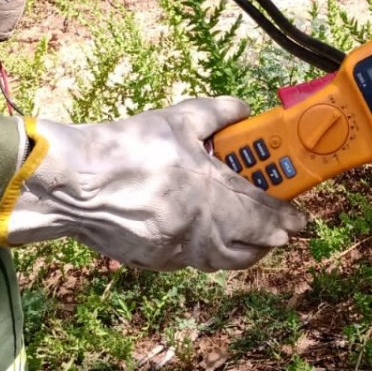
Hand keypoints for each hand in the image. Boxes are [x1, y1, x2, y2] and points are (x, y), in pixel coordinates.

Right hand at [0, 98, 307, 271]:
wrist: (69, 183)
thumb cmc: (123, 148)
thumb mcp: (176, 119)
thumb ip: (217, 113)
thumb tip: (242, 108)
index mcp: (208, 192)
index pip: (262, 213)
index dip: (287, 219)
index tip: (302, 221)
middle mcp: (196, 228)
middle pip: (247, 249)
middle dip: (268, 241)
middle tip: (278, 230)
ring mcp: (173, 248)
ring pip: (220, 261)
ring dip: (240, 251)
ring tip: (248, 238)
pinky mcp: (150, 259)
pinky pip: (189, 262)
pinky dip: (205, 253)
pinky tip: (203, 237)